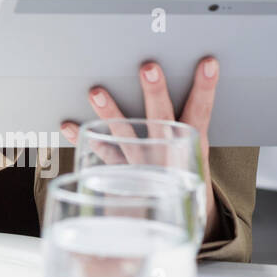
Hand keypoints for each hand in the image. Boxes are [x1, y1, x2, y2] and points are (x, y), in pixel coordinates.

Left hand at [59, 57, 220, 242]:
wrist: (175, 213)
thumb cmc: (181, 168)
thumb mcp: (193, 149)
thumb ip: (184, 122)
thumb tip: (178, 77)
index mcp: (190, 143)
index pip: (201, 112)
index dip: (205, 88)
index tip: (207, 63)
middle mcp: (165, 151)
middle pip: (162, 117)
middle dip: (155, 92)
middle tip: (148, 67)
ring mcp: (141, 163)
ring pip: (126, 135)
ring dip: (111, 113)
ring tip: (96, 92)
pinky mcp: (121, 173)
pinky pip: (101, 155)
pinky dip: (83, 140)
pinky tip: (69, 125)